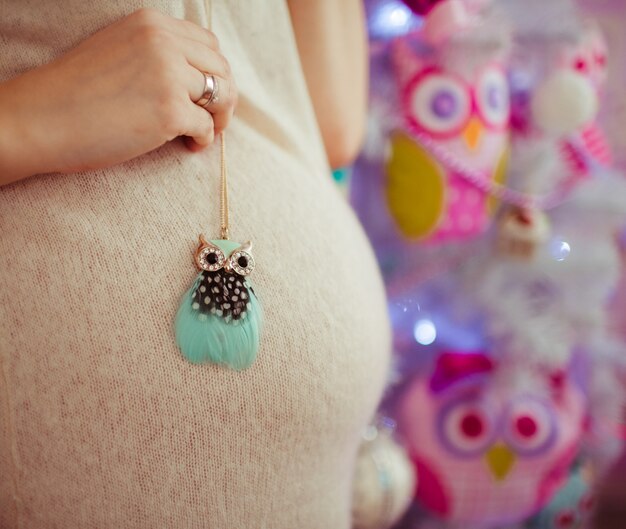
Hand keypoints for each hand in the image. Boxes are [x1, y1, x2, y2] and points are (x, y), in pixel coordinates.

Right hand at [0, 8, 236, 180]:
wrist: (42, 119)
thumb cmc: (75, 92)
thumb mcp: (117, 50)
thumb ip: (154, 53)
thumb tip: (195, 77)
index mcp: (151, 24)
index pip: (208, 45)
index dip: (215, 73)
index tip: (208, 94)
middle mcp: (163, 42)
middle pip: (222, 69)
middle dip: (225, 96)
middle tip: (214, 119)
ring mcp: (168, 75)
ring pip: (222, 95)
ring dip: (219, 118)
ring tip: (202, 133)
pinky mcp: (170, 110)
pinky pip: (207, 127)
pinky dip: (205, 140)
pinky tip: (190, 145)